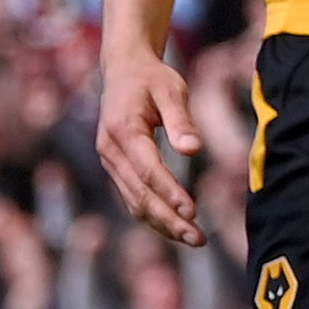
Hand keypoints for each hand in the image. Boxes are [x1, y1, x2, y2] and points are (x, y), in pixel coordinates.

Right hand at [97, 44, 206, 247]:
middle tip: (199, 239)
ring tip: (194, 238)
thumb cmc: (152, 78)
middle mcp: (110, 150)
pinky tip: (175, 226)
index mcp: (123, 131)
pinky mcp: (116, 166)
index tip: (193, 213)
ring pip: (134, 201)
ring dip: (162, 223)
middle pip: (140, 194)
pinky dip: (152, 214)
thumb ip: (181, 121)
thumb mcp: (172, 90)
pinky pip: (132, 196)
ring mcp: (110, 161)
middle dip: (169, 220)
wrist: (123, 69)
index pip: (149, 171)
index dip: (171, 194)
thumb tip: (193, 149)